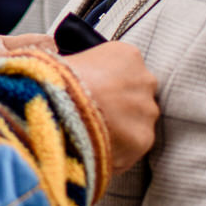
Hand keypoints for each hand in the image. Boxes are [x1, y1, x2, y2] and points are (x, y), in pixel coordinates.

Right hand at [59, 40, 157, 176]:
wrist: (59, 107)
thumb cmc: (58, 81)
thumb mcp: (72, 60)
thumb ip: (87, 68)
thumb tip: (80, 79)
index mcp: (128, 56)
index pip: (128, 70)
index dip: (111, 84)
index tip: (97, 94)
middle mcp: (145, 80)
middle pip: (138, 96)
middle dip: (121, 106)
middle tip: (96, 116)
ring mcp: (147, 111)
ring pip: (138, 122)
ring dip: (121, 129)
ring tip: (92, 134)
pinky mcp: (143, 139)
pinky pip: (132, 146)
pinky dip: (117, 150)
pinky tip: (95, 147)